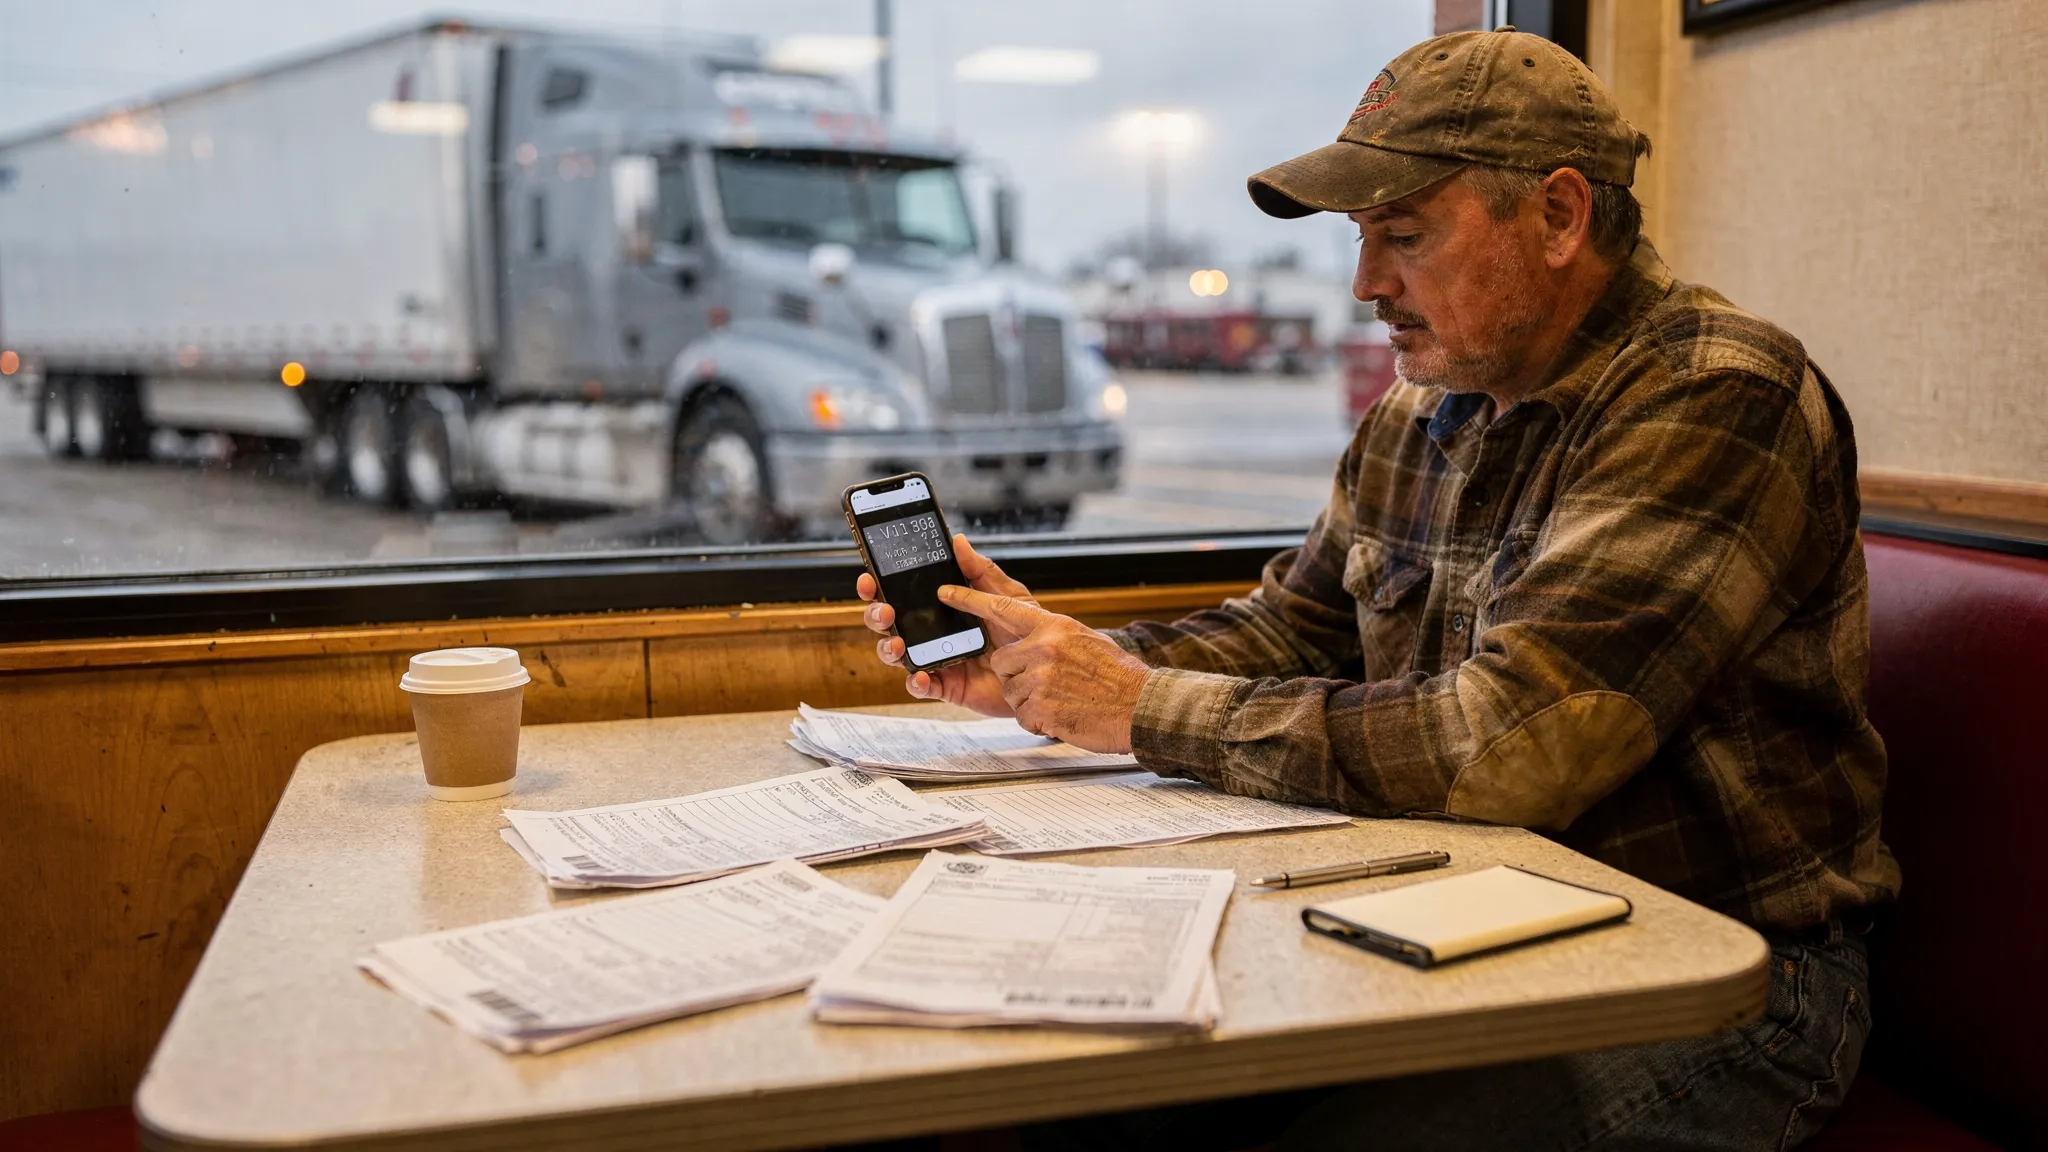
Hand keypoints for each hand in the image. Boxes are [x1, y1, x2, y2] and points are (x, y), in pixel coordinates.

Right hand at [856, 534, 1032, 715]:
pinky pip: (921, 685)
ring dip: (888, 648)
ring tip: (898, 643)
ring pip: (896, 654)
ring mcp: (936, 658)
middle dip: (876, 615)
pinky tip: (921, 675)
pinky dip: (915, 682)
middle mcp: (932, 632)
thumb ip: (981, 571)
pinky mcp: (946, 685)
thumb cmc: (1025, 630)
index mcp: (941, 606)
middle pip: (888, 623)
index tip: (870, 578)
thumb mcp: (1006, 595)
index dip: (879, 586)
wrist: (1046, 669)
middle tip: (885, 611)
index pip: (901, 593)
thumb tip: (958, 541)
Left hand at [937, 583, 1152, 753]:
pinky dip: (1039, 719)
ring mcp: (1040, 678)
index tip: (946, 591)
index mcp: (1054, 626)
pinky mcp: (1039, 707)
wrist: (1141, 707)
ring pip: (1010, 690)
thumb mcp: (1085, 641)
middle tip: (1049, 683)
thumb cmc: (1118, 677)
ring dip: (1030, 700)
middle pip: (1002, 661)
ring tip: (1063, 699)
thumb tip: (1031, 639)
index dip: (971, 599)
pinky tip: (1063, 714)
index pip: (1003, 606)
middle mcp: (1043, 648)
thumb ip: (1054, 637)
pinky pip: (1022, 714)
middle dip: (1015, 675)